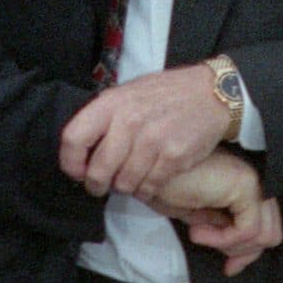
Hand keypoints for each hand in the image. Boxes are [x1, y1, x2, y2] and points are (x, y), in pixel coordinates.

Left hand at [59, 64, 231, 197]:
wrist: (212, 92)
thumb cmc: (166, 93)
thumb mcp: (130, 92)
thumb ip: (106, 116)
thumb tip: (84, 148)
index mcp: (112, 103)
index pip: (73, 139)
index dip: (70, 162)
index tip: (77, 171)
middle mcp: (129, 122)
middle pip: (98, 171)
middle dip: (97, 184)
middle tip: (102, 185)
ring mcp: (153, 141)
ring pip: (124, 184)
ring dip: (125, 186)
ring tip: (131, 178)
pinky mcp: (174, 157)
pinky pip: (149, 188)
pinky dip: (147, 190)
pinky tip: (150, 179)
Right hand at [150, 149, 282, 275]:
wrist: (145, 168)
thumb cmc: (166, 188)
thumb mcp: (199, 217)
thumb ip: (223, 231)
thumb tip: (239, 257)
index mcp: (245, 187)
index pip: (266, 226)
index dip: (249, 252)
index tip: (229, 268)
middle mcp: (254, 181)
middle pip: (272, 232)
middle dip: (244, 254)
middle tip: (221, 261)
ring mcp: (252, 180)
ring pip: (265, 235)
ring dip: (230, 246)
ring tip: (198, 234)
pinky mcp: (245, 184)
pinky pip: (248, 230)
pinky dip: (222, 240)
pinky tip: (196, 231)